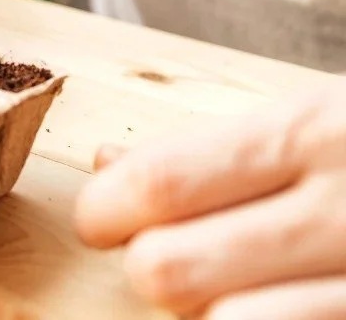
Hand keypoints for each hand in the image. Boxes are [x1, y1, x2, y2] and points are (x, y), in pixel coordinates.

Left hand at [74, 89, 345, 318]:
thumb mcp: (316, 121)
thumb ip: (213, 147)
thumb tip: (106, 164)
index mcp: (312, 132)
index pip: (158, 182)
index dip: (102, 208)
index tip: (100, 216)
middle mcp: (344, 207)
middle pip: (167, 265)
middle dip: (148, 261)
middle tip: (169, 251)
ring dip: (205, 305)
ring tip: (231, 282)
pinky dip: (259, 319)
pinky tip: (273, 301)